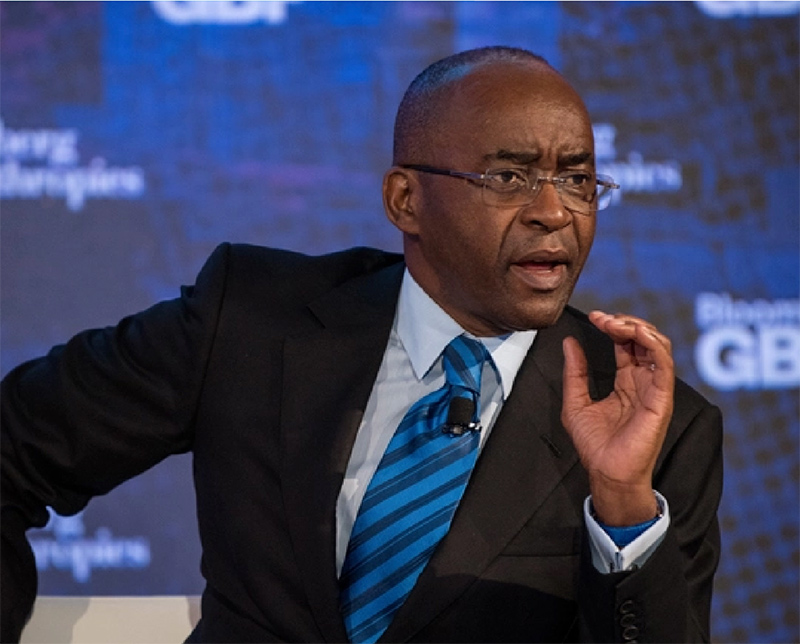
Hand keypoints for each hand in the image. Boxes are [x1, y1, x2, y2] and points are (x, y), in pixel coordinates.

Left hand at [561, 310, 673, 525]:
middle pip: (644, 338)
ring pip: (658, 345)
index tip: (594, 317)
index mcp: (626, 381)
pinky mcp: (661, 398)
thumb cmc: (595, 445)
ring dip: (638, 327)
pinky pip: (664, 364)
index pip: (626, 343)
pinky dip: (653, 343)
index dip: (613, 325)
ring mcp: (654, 388)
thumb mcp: (575, 401)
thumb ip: (575, 371)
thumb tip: (570, 343)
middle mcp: (643, 381)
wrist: (606, 473)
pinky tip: (636, 333)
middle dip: (624, 322)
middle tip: (603, 318)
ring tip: (615, 323)